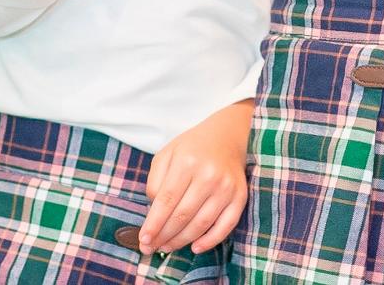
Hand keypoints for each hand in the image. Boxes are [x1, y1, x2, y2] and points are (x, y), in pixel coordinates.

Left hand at [139, 100, 251, 254]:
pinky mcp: (240, 196)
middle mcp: (209, 175)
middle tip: (151, 248)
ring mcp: (227, 187)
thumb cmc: (191, 148)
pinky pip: (226, 226)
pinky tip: (195, 247)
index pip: (166, 201)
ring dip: (182, 241)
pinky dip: (210, 241)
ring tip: (167, 247)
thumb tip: (154, 213)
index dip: (153, 224)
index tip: (143, 240)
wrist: (227, 136)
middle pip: (182, 215)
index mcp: (187, 162)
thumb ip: (155, 182)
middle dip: (164, 236)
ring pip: (201, 224)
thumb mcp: (166, 155)